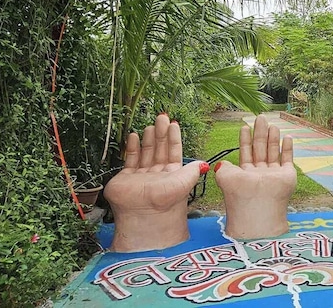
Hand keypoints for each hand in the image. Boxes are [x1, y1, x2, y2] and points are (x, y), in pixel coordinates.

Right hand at [104, 114, 203, 251]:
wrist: (145, 216)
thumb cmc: (167, 201)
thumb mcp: (185, 182)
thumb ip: (194, 170)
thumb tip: (206, 163)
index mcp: (173, 174)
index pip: (174, 151)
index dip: (174, 138)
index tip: (174, 124)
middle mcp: (158, 174)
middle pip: (160, 149)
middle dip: (161, 132)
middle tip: (162, 116)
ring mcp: (142, 175)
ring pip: (146, 152)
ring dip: (149, 138)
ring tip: (151, 125)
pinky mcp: (126, 178)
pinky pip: (130, 159)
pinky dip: (132, 147)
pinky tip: (133, 135)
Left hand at [215, 115, 295, 238]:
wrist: (257, 208)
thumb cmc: (239, 195)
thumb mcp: (224, 176)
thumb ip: (222, 167)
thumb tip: (221, 163)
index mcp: (245, 174)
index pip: (246, 152)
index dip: (245, 139)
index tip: (245, 126)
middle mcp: (259, 174)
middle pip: (260, 148)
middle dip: (260, 132)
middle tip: (260, 117)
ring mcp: (274, 175)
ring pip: (273, 152)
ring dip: (272, 137)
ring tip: (272, 124)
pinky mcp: (287, 176)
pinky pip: (288, 159)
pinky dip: (287, 148)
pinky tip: (287, 137)